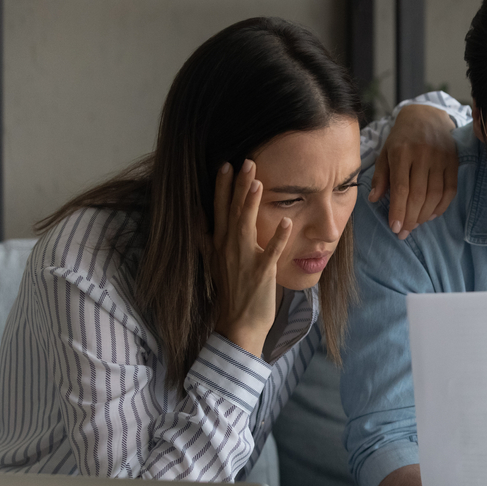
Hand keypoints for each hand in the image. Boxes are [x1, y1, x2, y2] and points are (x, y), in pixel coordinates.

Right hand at [212, 159, 291, 356]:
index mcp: (219, 244)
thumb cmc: (232, 292)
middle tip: (246, 161)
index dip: (222, 187)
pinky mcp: (261, 273)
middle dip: (238, 186)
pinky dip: (277, 238)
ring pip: (246, 226)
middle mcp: (228, 248)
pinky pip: (270, 253)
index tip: (226, 164)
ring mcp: (244, 260)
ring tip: (258, 182)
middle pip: (232, 211)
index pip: (219, 209)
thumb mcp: (215, 263)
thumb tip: (200, 220)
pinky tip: (286, 222)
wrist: (238, 324)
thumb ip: (208, 239)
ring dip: (251, 204)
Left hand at [368, 104, 458, 239]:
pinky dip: (441, 207)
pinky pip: (450, 190)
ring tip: (415, 225)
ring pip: (435, 195)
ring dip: (424, 215)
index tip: (395, 228)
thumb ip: (380, 176)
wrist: (427, 116)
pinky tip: (431, 215)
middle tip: (403, 232)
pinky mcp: (454, 161)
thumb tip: (374, 199)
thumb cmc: (402, 138)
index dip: (398, 211)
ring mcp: (441, 158)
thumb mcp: (385, 152)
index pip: (401, 188)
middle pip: (418, 195)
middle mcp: (423, 154)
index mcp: (402, 152)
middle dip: (410, 218)